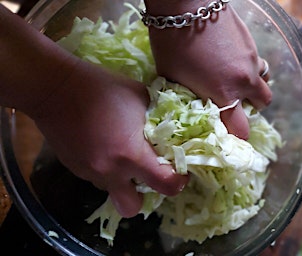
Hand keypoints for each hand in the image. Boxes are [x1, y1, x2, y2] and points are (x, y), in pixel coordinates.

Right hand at [29, 61, 188, 217]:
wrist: (54, 88)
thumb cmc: (102, 88)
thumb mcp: (140, 97)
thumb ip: (159, 118)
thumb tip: (171, 129)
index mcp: (131, 155)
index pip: (165, 185)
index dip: (177, 182)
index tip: (179, 172)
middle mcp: (110, 171)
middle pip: (131, 208)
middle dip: (142, 196)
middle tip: (147, 173)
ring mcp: (89, 172)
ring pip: (112, 190)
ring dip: (122, 178)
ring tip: (122, 152)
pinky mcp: (73, 168)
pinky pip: (96, 177)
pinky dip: (104, 167)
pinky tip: (103, 144)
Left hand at [145, 0, 271, 139]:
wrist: (185, 4)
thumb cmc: (171, 43)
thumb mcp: (172, 78)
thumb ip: (187, 96)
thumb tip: (188, 104)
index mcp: (224, 95)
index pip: (241, 129)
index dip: (237, 135)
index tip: (230, 133)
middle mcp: (244, 80)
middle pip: (264, 103)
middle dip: (253, 106)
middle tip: (237, 102)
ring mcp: (251, 59)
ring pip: (264, 78)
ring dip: (254, 83)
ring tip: (236, 78)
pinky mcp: (251, 42)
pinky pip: (257, 60)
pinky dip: (248, 64)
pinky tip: (231, 57)